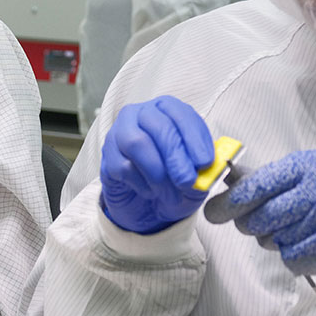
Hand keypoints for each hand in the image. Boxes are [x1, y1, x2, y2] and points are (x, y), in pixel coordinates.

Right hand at [99, 95, 214, 233]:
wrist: (148, 205)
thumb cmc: (175, 181)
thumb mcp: (198, 176)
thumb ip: (206, 169)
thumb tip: (208, 168)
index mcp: (167, 110)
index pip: (180, 114)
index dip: (194, 138)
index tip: (205, 162)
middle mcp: (141, 114)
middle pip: (158, 126)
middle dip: (176, 156)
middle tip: (187, 181)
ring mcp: (119, 133)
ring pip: (136, 143)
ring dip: (158, 173)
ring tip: (170, 194)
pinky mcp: (107, 156)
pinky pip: (122, 166)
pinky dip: (141, 183)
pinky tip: (150, 191)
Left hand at [226, 148, 315, 294]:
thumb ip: (292, 177)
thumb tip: (241, 182)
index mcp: (313, 167)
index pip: (259, 184)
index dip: (231, 200)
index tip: (215, 211)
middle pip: (259, 217)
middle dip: (252, 225)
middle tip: (258, 225)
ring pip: (276, 242)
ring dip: (282, 241)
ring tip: (309, 232)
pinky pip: (295, 261)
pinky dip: (302, 259)